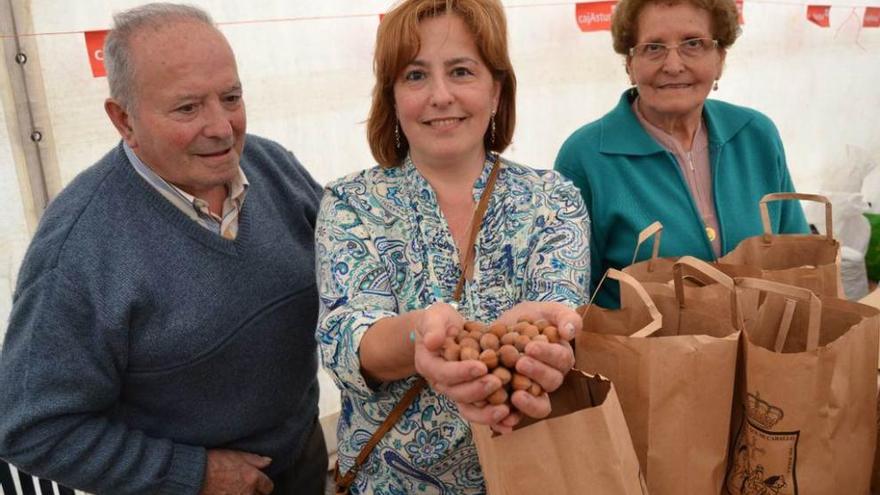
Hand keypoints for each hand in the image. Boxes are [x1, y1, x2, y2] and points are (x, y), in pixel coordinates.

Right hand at [199, 449, 273, 494]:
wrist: (195, 474)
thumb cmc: (214, 462)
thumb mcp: (237, 455)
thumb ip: (255, 460)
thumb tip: (268, 462)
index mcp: (252, 478)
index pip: (268, 487)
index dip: (264, 484)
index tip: (260, 483)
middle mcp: (247, 492)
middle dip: (254, 492)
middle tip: (245, 486)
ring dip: (244, 494)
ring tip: (235, 489)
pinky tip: (227, 492)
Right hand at [413, 303, 509, 426]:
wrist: (445, 331)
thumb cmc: (439, 321)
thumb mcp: (433, 317)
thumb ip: (432, 328)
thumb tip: (432, 342)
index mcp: (429, 365)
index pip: (444, 373)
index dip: (462, 372)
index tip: (482, 367)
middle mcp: (441, 383)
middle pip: (458, 393)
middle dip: (478, 390)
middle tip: (499, 382)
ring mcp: (457, 391)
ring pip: (469, 409)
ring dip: (487, 413)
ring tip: (507, 411)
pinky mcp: (472, 395)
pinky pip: (481, 411)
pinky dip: (495, 420)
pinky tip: (511, 425)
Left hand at [494, 302, 579, 425]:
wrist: (501, 327)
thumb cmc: (530, 317)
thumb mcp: (547, 310)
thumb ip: (564, 316)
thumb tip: (570, 331)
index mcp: (560, 358)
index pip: (561, 360)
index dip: (547, 355)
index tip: (530, 346)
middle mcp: (549, 378)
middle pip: (551, 382)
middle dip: (536, 373)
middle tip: (519, 362)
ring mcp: (532, 391)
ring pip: (540, 405)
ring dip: (530, 402)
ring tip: (515, 394)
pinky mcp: (513, 400)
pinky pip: (516, 415)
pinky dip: (511, 419)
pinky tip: (503, 418)